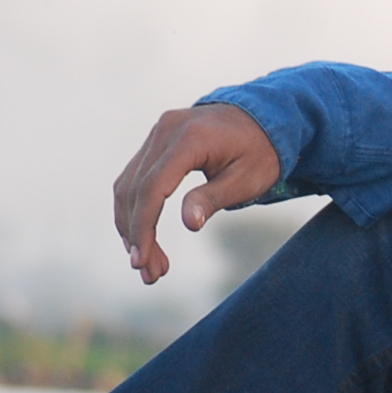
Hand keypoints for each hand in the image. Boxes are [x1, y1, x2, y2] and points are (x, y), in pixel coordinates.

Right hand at [112, 105, 283, 284]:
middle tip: (150, 274)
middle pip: (135, 189)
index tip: (142, 260)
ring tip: (148, 264)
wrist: (263, 118)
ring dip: (132, 227)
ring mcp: (157, 134)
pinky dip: (135, 209)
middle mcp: (165, 131)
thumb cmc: (260, 152)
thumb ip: (214, 198)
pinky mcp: (155, 142)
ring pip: (128, 185)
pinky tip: (144, 238)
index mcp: (190, 138)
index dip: (143, 226)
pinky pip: (135, 178)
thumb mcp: (247, 179)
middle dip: (137, 236)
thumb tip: (189, 224)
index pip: (153, 187)